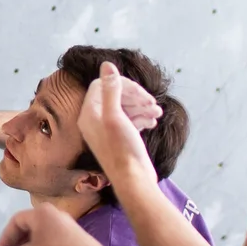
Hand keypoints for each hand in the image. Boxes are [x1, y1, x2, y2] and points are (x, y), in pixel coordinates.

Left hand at [77, 62, 161, 197]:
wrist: (133, 181)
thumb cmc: (122, 150)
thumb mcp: (115, 116)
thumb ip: (110, 90)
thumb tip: (106, 64)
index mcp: (89, 114)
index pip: (102, 85)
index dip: (122, 85)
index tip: (140, 93)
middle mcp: (94, 121)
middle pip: (114, 95)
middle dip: (135, 96)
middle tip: (152, 103)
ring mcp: (107, 130)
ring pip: (125, 107)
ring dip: (142, 106)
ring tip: (157, 112)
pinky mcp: (119, 138)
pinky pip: (130, 119)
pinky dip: (142, 117)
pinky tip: (153, 121)